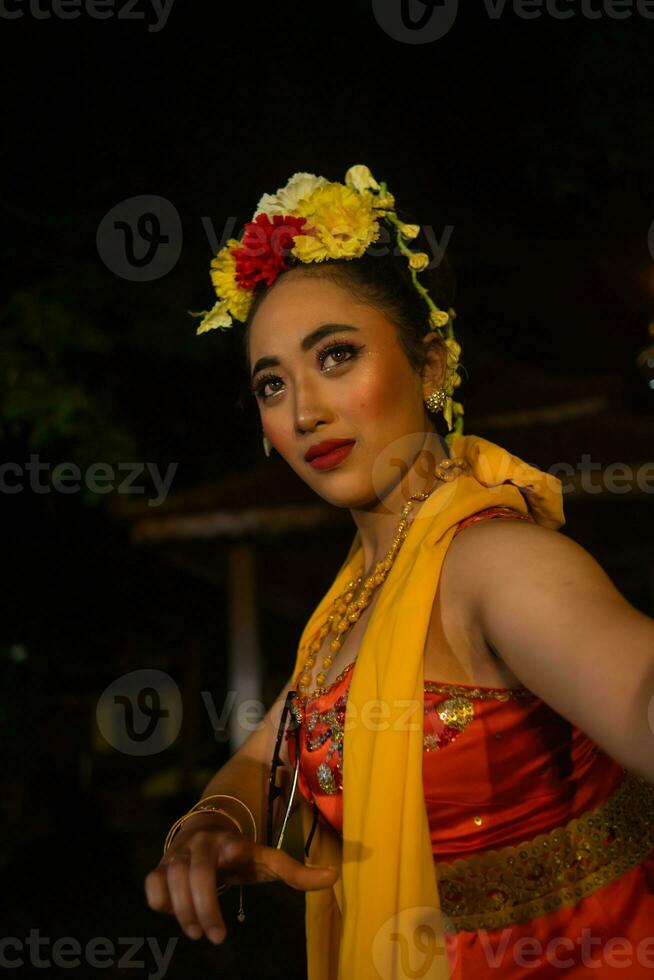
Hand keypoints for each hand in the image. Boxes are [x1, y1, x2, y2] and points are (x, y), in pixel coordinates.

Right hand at [144, 814, 337, 944]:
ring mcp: (179, 854)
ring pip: (172, 879)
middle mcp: (203, 845)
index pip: (235, 848)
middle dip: (204, 907)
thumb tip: (333, 878)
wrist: (205, 830)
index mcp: (232, 843)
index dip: (237, 855)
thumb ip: (296, 872)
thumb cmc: (241, 853)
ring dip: (183, 910)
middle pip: (197, 872)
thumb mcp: (267, 860)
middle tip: (216, 938)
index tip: (239, 865)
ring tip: (197, 932)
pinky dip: (161, 902)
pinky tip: (175, 913)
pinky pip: (153, 884)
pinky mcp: (161, 865)